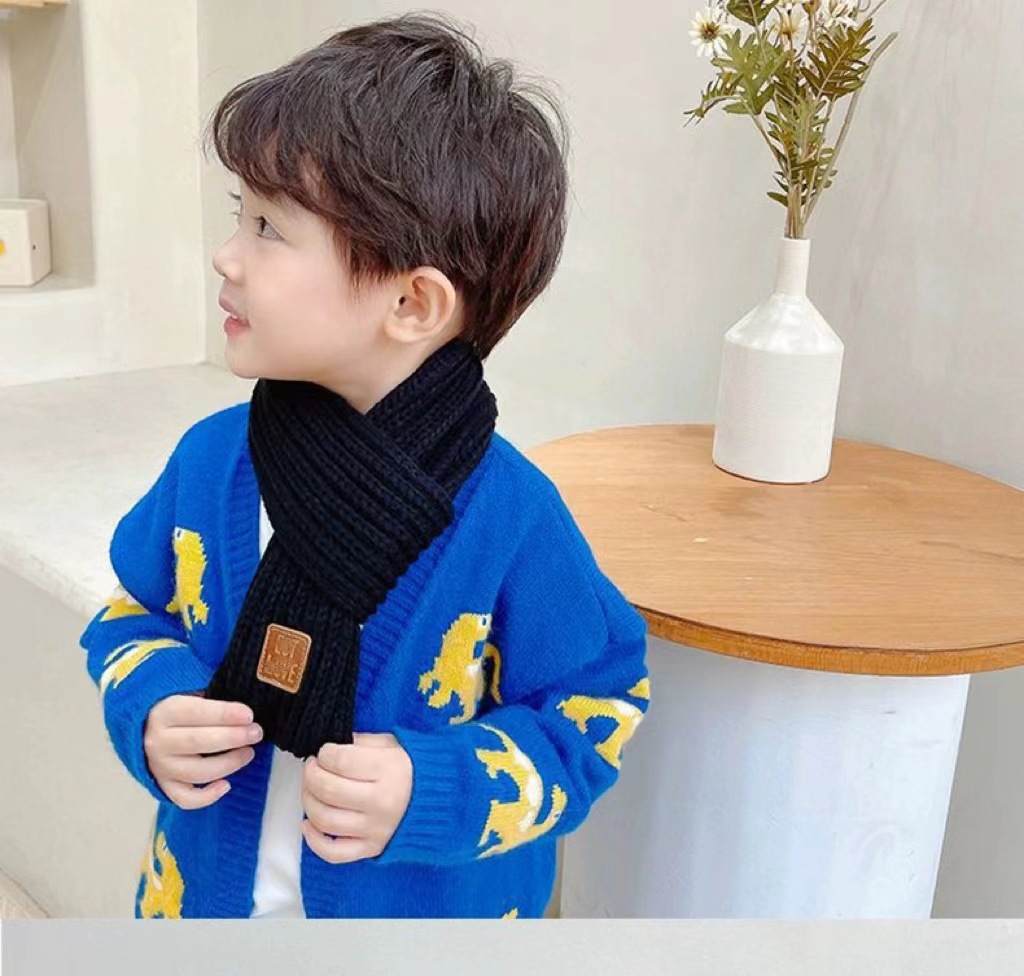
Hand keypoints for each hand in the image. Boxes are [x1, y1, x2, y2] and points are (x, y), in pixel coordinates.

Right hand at [143, 693, 262, 809]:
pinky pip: (185, 799)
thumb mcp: (190, 692)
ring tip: (248, 752)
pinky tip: (226, 785)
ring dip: (228, 764)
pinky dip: (206, 797)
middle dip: (233, 737)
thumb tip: (243, 707)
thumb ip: (212, 696)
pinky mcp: (164, 785)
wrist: (147, 729)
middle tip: (256, 732)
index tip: (248, 715)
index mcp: (164, 713)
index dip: (224, 714)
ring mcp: (160, 767)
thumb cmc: (179, 709)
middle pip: (198, 742)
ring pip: (196, 772)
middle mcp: (158, 741)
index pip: (195, 712)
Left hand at [301, 732, 412, 863]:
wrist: (439, 800)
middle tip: (312, 767)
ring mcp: (375, 829)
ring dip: (308, 800)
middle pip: (328, 789)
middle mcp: (381, 802)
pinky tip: (309, 822)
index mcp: (388, 770)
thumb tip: (329, 748)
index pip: (340, 761)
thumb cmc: (411, 768)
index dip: (324, 753)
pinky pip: (333, 852)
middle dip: (311, 774)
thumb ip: (359, 742)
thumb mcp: (391, 745)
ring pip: (324, 819)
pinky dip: (313, 839)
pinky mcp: (371, 848)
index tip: (324, 751)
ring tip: (311, 789)